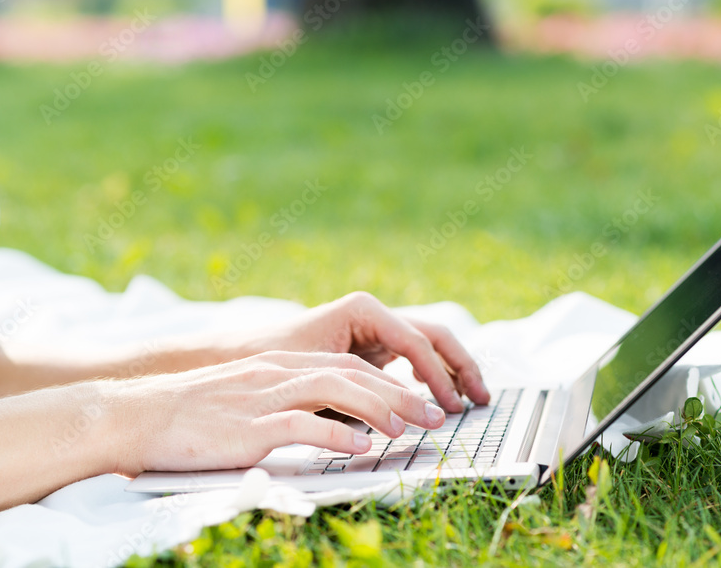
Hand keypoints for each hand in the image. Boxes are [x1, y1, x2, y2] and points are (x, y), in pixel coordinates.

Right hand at [113, 350, 448, 473]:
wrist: (136, 415)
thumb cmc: (190, 415)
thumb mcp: (246, 398)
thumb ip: (286, 403)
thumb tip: (329, 425)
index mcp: (279, 366)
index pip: (347, 365)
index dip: (389, 382)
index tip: (420, 402)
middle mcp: (278, 374)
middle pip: (352, 374)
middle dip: (399, 393)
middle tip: (436, 415)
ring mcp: (263, 397)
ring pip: (336, 390)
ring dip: (379, 409)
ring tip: (410, 428)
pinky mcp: (248, 426)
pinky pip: (301, 425)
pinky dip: (335, 435)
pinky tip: (361, 448)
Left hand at [239, 291, 489, 413]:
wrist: (238, 357)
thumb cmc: (271, 361)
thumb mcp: (316, 376)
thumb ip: (359, 389)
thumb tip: (399, 410)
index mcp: (364, 310)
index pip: (416, 343)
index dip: (438, 377)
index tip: (449, 408)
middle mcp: (374, 315)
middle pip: (433, 335)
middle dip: (460, 366)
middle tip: (481, 399)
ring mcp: (375, 330)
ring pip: (428, 345)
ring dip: (452, 371)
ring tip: (472, 401)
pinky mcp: (372, 347)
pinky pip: (412, 358)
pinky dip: (432, 376)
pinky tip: (443, 400)